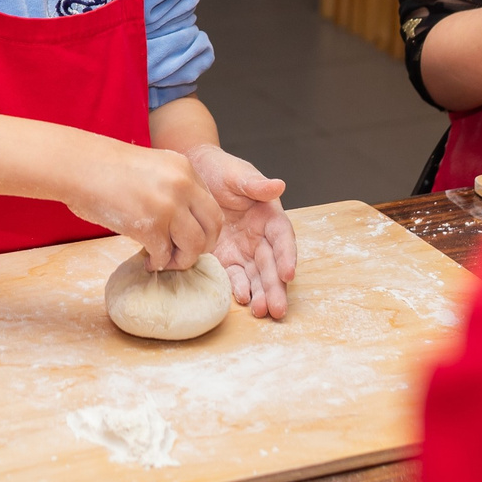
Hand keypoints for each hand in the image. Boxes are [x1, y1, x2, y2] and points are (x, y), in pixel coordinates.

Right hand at [65, 142, 224, 271]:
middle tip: (185, 255)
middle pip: (213, 226)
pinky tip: (148, 261)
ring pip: (194, 245)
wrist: (77, 166)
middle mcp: (183, 185)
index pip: (211, 206)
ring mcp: (168, 206)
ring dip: (182, 260)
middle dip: (202, 247)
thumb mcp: (151, 168)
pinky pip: (165, 255)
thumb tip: (183, 224)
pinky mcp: (150, 226)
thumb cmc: (105, 168)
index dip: (203, 227)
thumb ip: (172, 188)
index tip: (189, 238)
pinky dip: (159, 264)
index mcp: (184, 168)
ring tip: (166, 261)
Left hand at [183, 144, 296, 319]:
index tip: (287, 273)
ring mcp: (243, 251)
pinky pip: (233, 276)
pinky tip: (239, 300)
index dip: (287, 256)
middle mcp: (260, 238)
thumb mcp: (237, 173)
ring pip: (256, 277)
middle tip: (278, 309)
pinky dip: (237, 289)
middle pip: (272, 265)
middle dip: (275, 288)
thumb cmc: (220, 170)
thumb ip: (255, 184)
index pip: (283, 239)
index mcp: (269, 217)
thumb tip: (279, 185)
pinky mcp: (225, 259)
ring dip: (260, 294)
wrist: (193, 173)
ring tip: (261, 311)